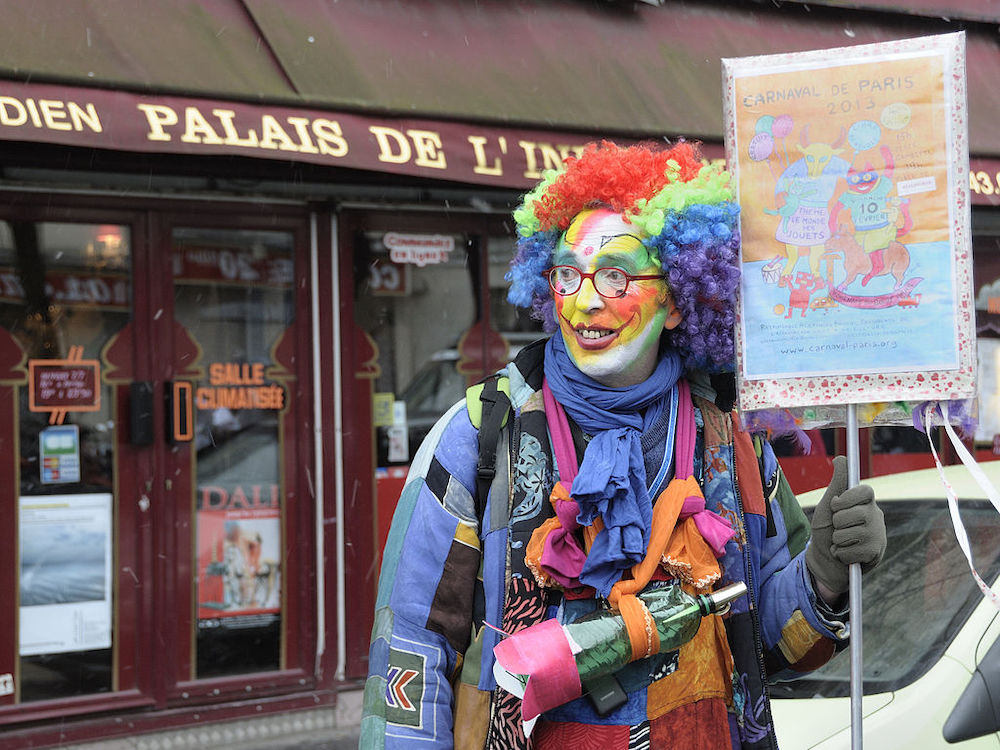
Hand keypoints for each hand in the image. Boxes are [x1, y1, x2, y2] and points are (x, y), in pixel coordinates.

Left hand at [805, 456, 885, 597]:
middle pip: (853, 514)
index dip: (847, 498)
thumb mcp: (828, 505)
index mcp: (865, 502)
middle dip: (837, 523)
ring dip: (837, 540)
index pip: (866, 491)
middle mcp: (876, 516)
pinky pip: (852, 550)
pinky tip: (845, 554)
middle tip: (837, 528)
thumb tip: (841, 458)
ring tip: (840, 542)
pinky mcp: (876, 553)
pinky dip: (841, 554)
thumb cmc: (826, 530)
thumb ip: (837, 483)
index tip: (835, 504)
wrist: (825, 560)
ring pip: (850, 533)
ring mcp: (878, 535)